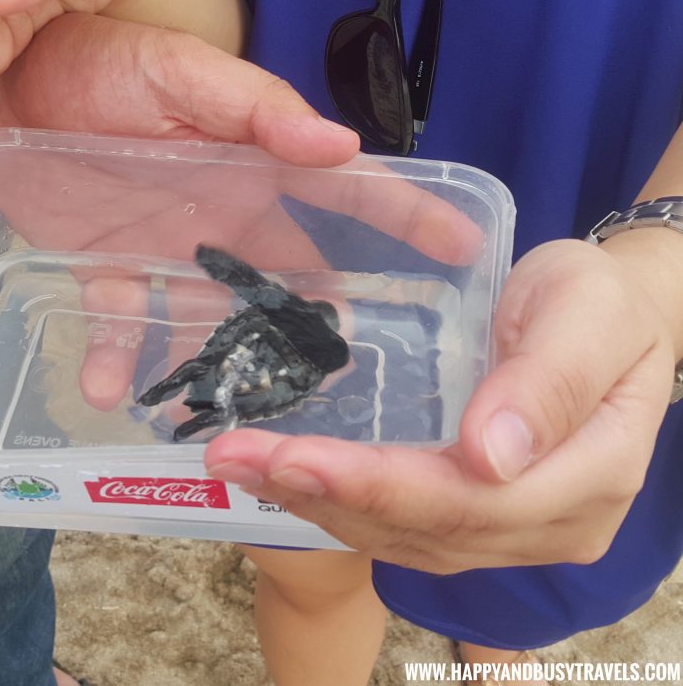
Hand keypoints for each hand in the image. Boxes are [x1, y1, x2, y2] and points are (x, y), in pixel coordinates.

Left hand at [0, 13, 483, 410]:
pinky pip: (123, 322)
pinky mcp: (107, 267)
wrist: (4, 79)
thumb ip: (252, 109)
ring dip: (223, 364)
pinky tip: (110, 393)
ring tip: (234, 417)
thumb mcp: (178, 74)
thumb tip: (338, 145)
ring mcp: (166, 247)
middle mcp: (220, 214)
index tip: (463, 246)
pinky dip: (118, 360)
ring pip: (210, 317)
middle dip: (314, 324)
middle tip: (341, 374)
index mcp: (251, 163)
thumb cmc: (97, 62)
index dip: (404, 215)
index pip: (343, 192)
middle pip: (286, 276)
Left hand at [204, 238, 675, 571]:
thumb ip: (550, 381)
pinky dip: (335, 501)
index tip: (293, 456)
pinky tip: (280, 473)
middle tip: (231, 458)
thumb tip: (489, 457)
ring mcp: (509, 529)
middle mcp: (549, 523)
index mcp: (590, 477)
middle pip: (424, 528)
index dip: (378, 485)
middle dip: (324, 494)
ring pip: (402, 536)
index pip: (471, 500)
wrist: (609, 318)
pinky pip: (398, 524)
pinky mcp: (474, 519)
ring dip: (315, 503)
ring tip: (236, 464)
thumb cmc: (601, 303)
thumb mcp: (590, 312)